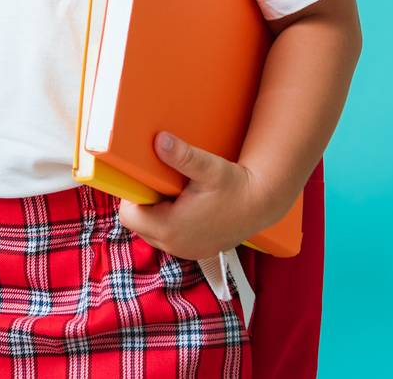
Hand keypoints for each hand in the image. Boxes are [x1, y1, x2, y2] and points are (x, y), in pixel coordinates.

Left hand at [116, 131, 273, 261]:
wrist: (264, 203)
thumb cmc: (236, 185)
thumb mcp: (208, 167)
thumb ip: (182, 156)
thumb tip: (160, 140)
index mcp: (171, 228)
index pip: (129, 216)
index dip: (133, 196)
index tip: (146, 181)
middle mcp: (176, 246)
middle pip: (140, 225)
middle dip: (146, 205)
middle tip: (162, 185)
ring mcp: (187, 252)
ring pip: (154, 233)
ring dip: (158, 215)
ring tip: (175, 194)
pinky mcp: (197, 251)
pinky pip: (172, 238)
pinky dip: (172, 224)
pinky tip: (186, 207)